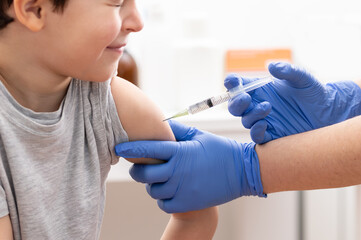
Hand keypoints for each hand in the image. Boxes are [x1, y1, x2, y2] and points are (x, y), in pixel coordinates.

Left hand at [115, 120, 264, 212]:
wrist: (241, 171)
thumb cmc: (219, 150)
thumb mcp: (198, 135)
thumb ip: (176, 130)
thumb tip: (158, 122)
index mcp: (180, 152)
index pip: (148, 149)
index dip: (130, 148)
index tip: (118, 147)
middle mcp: (178, 171)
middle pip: (144, 174)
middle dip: (137, 170)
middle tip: (140, 166)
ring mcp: (183, 189)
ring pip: (153, 190)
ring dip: (151, 184)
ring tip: (159, 178)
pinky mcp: (188, 203)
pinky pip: (163, 204)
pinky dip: (162, 198)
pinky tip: (169, 190)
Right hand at [226, 62, 360, 142]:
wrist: (328, 114)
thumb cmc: (314, 93)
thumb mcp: (303, 79)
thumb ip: (288, 71)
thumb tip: (271, 66)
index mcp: (261, 89)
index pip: (240, 86)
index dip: (232, 83)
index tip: (231, 81)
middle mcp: (258, 104)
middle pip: (235, 106)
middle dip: (236, 102)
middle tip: (246, 98)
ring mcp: (263, 120)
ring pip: (245, 120)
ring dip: (251, 114)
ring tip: (268, 107)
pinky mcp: (271, 134)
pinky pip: (255, 136)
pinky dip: (256, 131)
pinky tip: (265, 125)